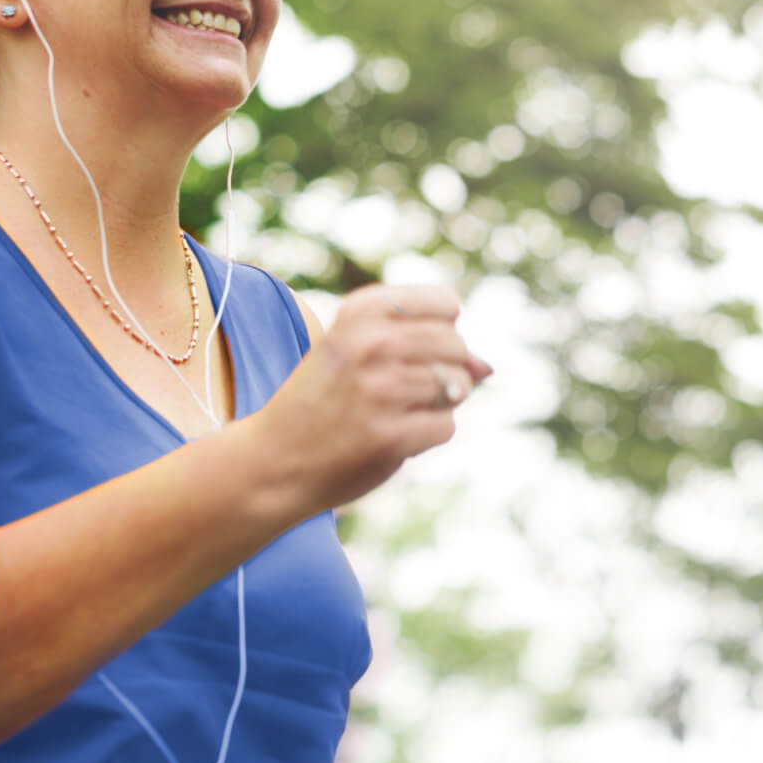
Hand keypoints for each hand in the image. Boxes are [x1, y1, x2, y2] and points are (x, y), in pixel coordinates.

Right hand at [246, 284, 492, 516]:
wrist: (274, 459)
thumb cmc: (324, 400)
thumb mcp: (357, 351)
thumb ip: (421, 345)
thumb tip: (488, 367)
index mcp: (361, 311)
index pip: (446, 303)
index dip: (442, 329)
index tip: (412, 349)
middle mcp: (371, 343)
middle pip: (457, 345)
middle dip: (446, 369)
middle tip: (404, 389)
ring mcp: (382, 390)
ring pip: (458, 387)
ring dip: (438, 404)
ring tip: (397, 411)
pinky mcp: (392, 436)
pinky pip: (446, 426)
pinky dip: (427, 434)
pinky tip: (392, 436)